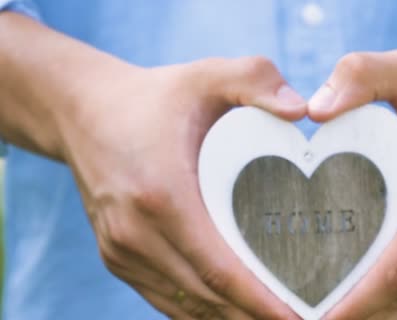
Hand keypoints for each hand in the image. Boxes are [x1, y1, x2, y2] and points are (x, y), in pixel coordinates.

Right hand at [61, 57, 305, 318]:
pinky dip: (198, 313)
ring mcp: (120, 250)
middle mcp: (136, 233)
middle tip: (300, 319)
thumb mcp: (206, 74)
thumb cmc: (155, 97)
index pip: (219, 270)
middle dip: (252, 317)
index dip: (260, 302)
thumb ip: (256, 79)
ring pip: (183, 306)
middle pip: (204, 298)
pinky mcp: (115, 255)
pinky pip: (162, 299)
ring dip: (228, 318)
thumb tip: (302, 110)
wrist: (84, 110)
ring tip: (271, 317)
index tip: (297, 318)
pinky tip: (230, 311)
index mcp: (163, 195)